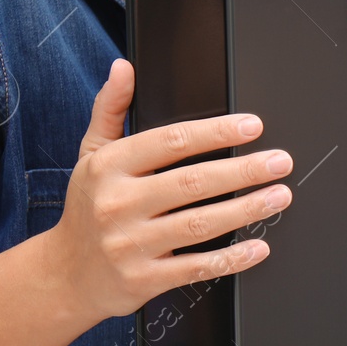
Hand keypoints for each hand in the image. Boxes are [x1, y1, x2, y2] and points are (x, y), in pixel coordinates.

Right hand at [46, 58, 290, 319]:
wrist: (66, 275)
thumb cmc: (88, 209)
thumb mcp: (91, 155)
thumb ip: (110, 109)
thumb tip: (123, 67)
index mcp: (109, 167)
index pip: (171, 142)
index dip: (216, 132)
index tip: (252, 126)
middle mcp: (118, 204)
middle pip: (193, 182)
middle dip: (244, 170)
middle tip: (280, 162)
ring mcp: (131, 244)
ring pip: (200, 224)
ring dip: (247, 210)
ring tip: (279, 196)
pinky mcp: (144, 278)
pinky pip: (197, 267)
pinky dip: (232, 258)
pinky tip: (259, 247)